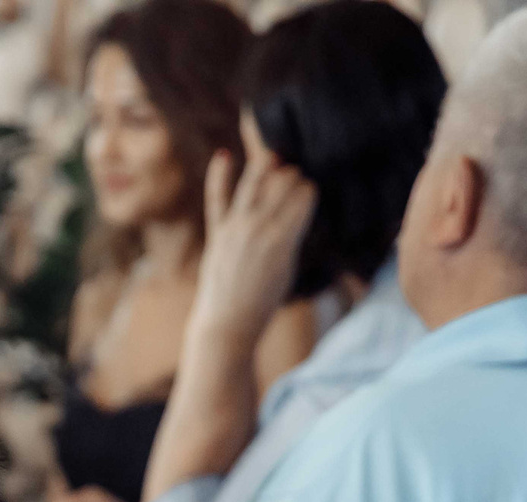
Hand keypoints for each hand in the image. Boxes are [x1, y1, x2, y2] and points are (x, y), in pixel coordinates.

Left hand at [189, 139, 315, 351]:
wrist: (228, 322)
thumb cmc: (265, 299)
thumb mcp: (289, 266)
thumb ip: (292, 234)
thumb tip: (297, 204)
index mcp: (283, 239)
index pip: (303, 196)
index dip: (310, 189)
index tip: (310, 192)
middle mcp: (258, 228)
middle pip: (281, 184)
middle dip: (293, 177)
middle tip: (296, 182)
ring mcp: (235, 228)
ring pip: (253, 183)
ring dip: (266, 165)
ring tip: (274, 156)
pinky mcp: (216, 232)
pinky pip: (217, 198)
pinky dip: (218, 175)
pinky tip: (224, 156)